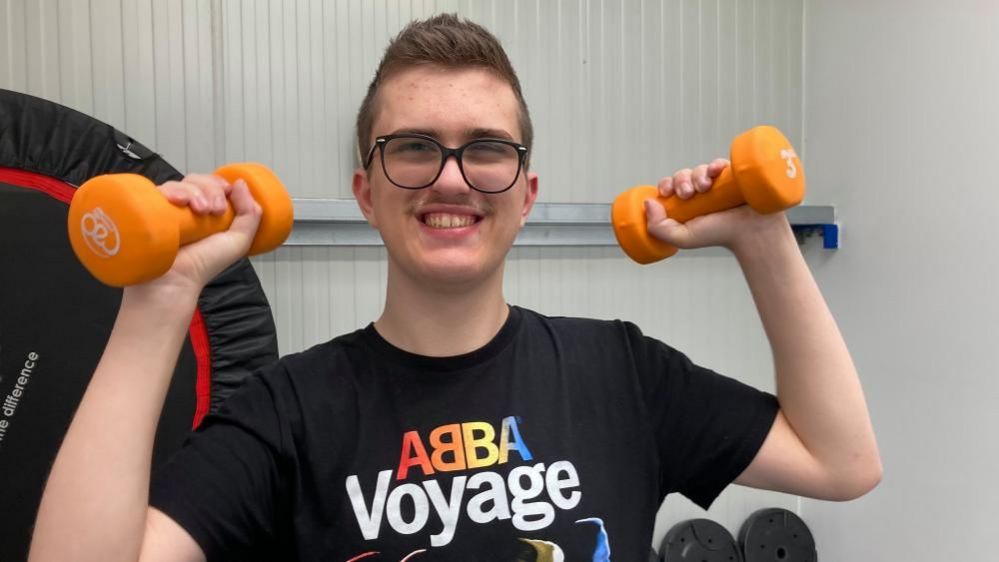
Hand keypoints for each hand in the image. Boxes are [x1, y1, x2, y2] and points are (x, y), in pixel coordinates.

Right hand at [130, 173, 262, 297]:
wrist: (176, 281)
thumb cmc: (204, 264)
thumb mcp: (238, 240)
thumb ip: (250, 214)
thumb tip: (241, 184)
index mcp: (208, 213)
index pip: (214, 184)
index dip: (221, 185)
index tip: (228, 195)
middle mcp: (187, 208)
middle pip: (198, 180)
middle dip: (211, 189)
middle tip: (215, 210)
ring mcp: (168, 208)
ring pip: (181, 183)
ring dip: (195, 191)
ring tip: (200, 210)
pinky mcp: (151, 209)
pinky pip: (160, 190)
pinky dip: (173, 191)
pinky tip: (180, 201)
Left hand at [644, 158, 786, 250]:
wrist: (752, 232)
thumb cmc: (719, 235)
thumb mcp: (683, 238)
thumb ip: (659, 228)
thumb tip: (648, 203)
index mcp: (685, 204)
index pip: (669, 186)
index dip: (666, 185)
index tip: (668, 193)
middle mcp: (699, 192)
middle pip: (682, 175)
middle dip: (681, 181)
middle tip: (688, 193)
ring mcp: (716, 182)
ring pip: (699, 169)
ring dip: (697, 175)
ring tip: (705, 187)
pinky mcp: (732, 175)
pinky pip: (719, 163)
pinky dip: (715, 164)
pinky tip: (716, 171)